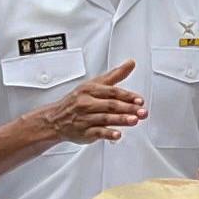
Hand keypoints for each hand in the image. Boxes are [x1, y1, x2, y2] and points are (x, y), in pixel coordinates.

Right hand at [29, 60, 146, 143]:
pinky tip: (117, 135)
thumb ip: (115, 75)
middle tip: (142, 111)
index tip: (139, 100)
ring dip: (121, 120)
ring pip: (105, 118)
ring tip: (134, 120)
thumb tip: (130, 63)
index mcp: (90, 90)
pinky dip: (107, 133)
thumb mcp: (93, 84)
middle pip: (110, 105)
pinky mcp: (84, 132)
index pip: (112, 91)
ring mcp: (85, 118)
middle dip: (128, 108)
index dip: (127, 96)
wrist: (55, 119)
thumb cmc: (77, 101)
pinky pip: (97, 133)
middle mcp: (87, 103)